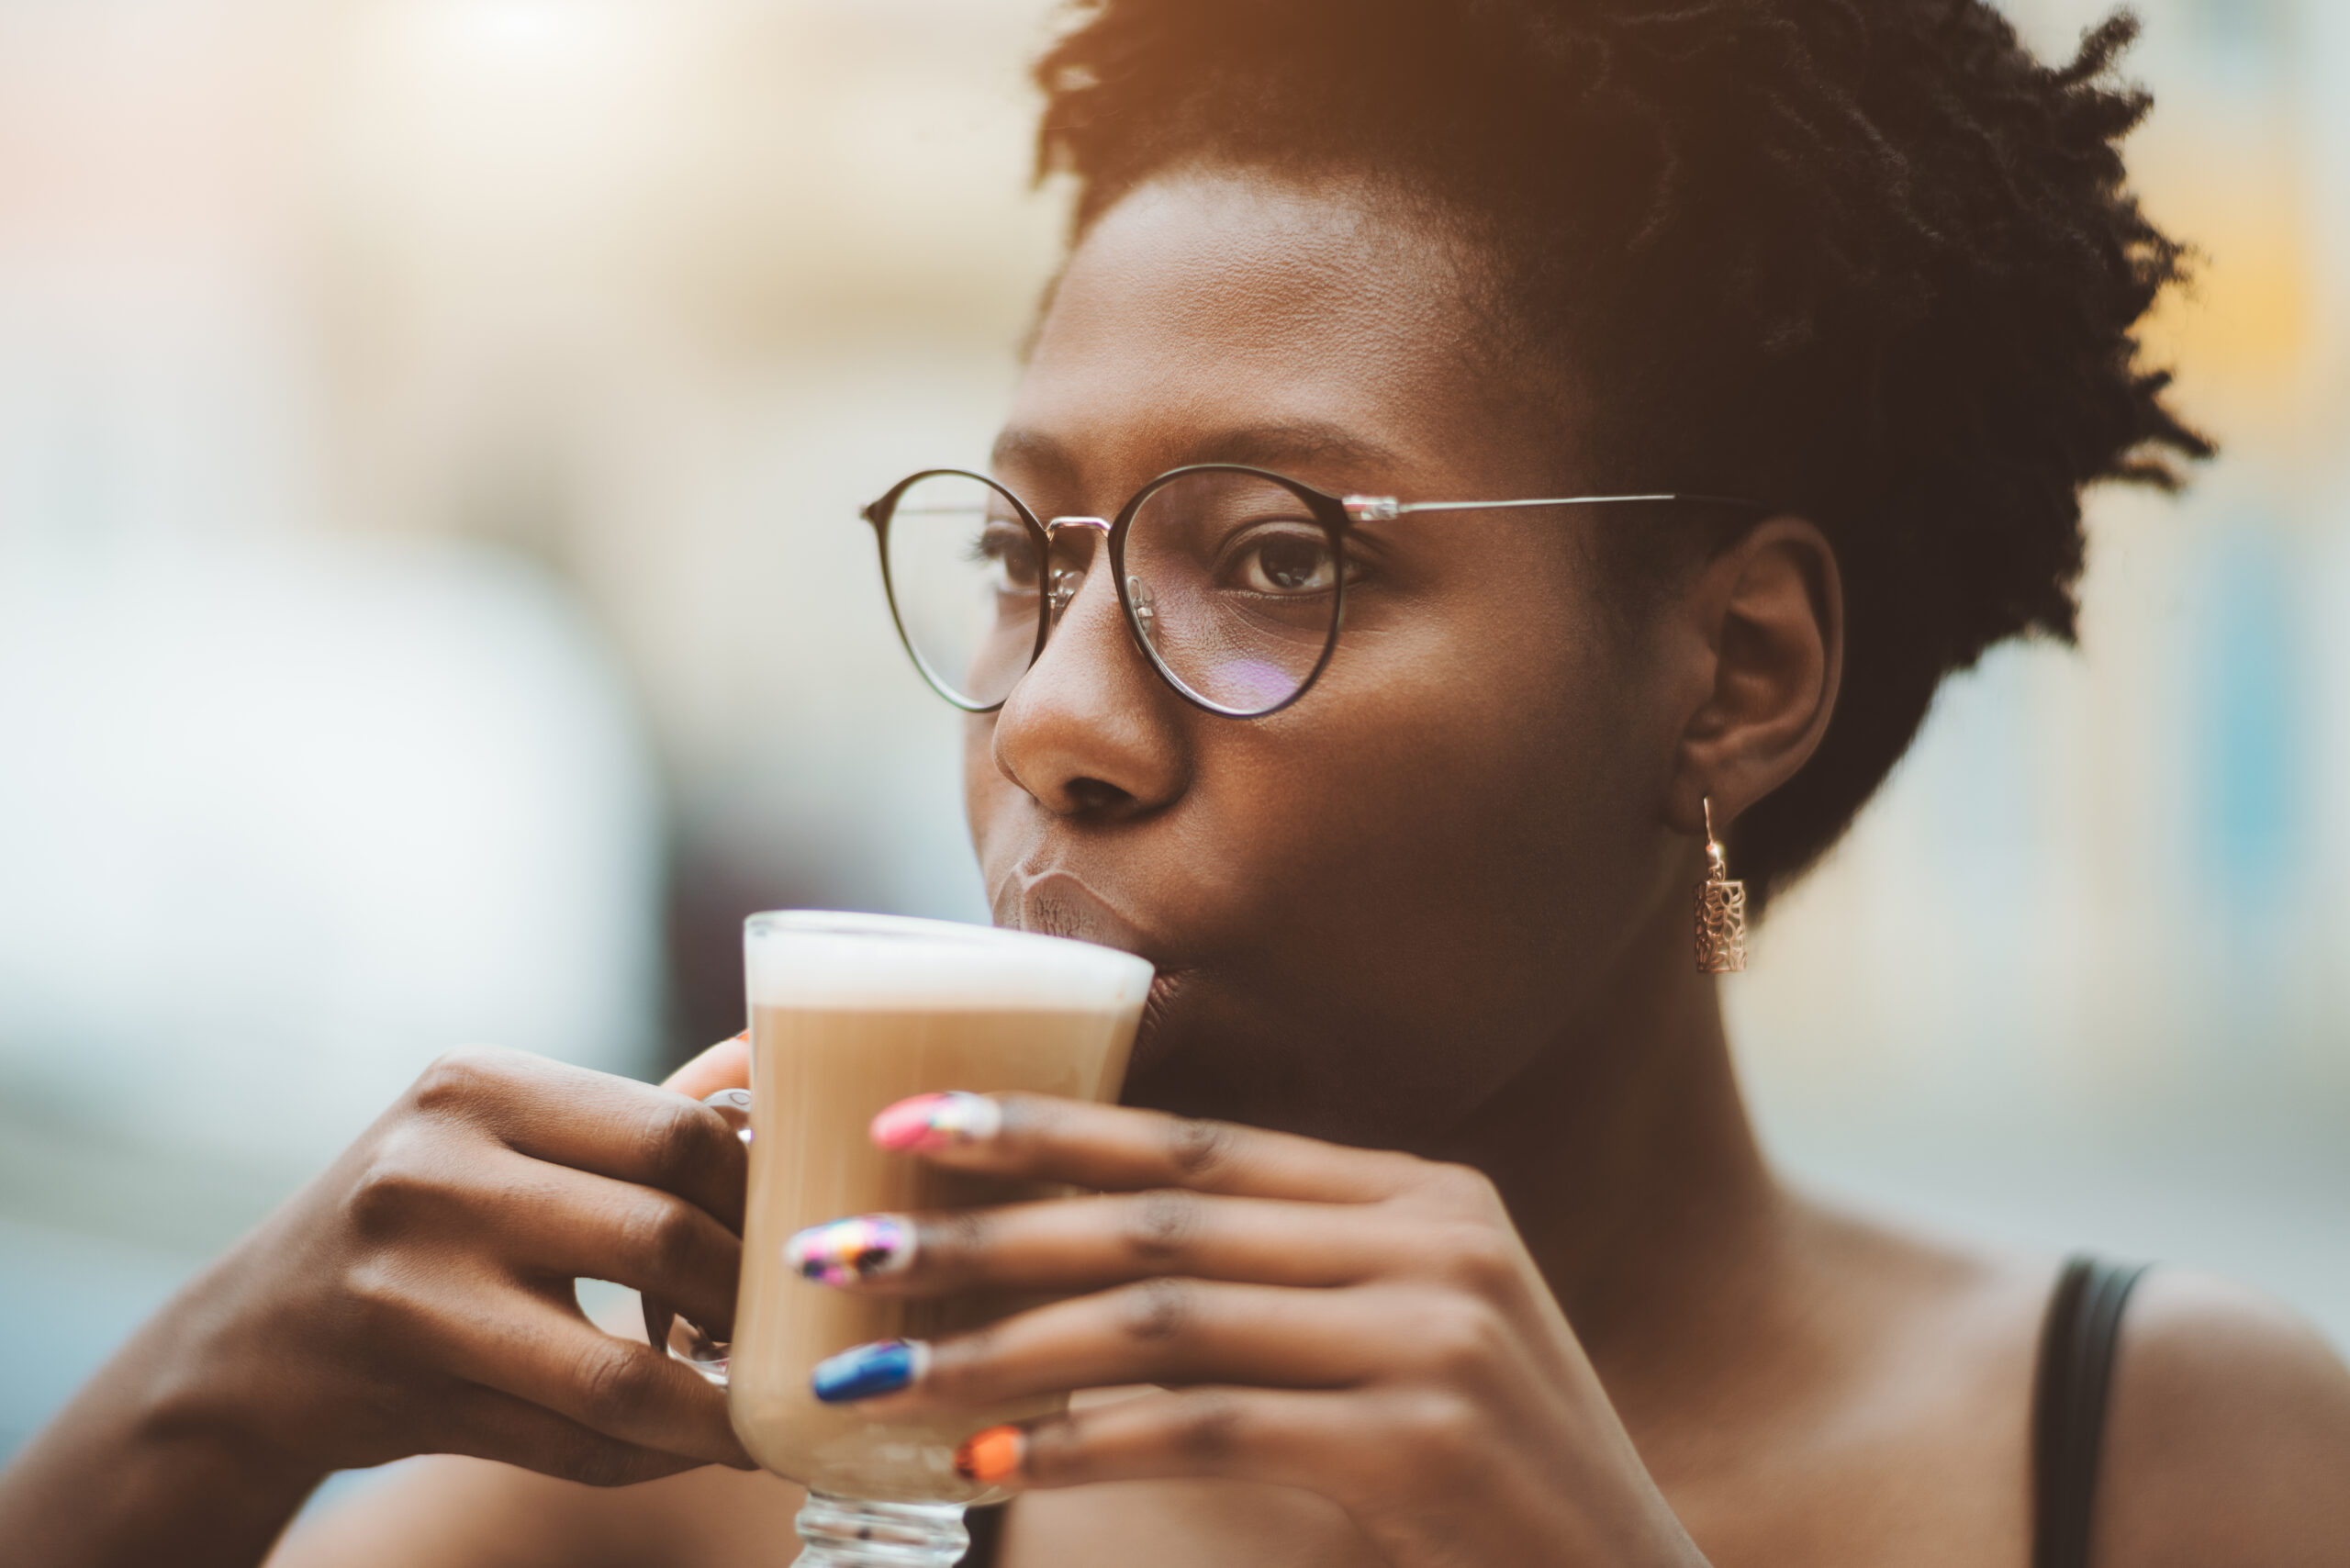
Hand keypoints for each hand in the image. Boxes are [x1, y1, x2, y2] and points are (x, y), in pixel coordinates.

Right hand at [142, 1044, 755, 1489]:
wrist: (254, 1339)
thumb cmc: (424, 1221)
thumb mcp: (505, 1133)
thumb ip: (637, 1110)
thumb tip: (773, 1061)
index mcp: (480, 1085)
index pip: (677, 1132)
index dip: (765, 1196)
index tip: (802, 1235)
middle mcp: (433, 1171)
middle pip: (662, 1237)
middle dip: (754, 1301)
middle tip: (802, 1327)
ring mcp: (407, 1289)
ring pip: (618, 1371)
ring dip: (720, 1406)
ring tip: (774, 1404)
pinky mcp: (402, 1395)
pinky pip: (571, 1442)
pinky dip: (657, 1450)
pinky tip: (703, 1441)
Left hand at [788, 1093, 1705, 1567]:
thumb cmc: (1483, 1489)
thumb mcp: (1398, 1348)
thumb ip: (1276, 1291)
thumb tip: (1073, 1266)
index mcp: (1418, 1195)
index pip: (1195, 1146)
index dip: (1042, 1130)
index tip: (903, 1124)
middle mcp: (1433, 1238)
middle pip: (1159, 1222)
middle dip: (979, 1231)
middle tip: (836, 1249)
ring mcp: (1438, 1333)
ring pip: (1164, 1321)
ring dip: (994, 1350)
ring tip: (869, 1377)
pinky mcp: (1425, 1440)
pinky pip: (1206, 1429)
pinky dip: (1080, 1447)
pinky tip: (982, 1469)